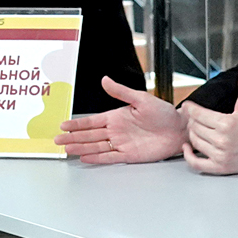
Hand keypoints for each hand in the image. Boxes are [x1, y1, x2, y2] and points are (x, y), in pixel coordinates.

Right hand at [56, 77, 184, 164]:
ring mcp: (122, 143)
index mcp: (117, 116)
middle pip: (90, 135)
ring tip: (67, 150)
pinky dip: (97, 158)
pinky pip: (110, 157)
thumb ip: (121, 92)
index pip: (92, 121)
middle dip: (73, 137)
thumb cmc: (164, 113)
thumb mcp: (141, 99)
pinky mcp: (130, 155)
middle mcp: (117, 130)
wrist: (179, 129)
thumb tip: (105, 80)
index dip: (77, 123)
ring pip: (96, 146)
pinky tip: (86, 158)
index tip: (63, 125)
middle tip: (57, 140)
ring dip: (81, 148)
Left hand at [179, 70, 237, 174]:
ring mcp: (221, 155)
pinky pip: (197, 164)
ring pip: (195, 142)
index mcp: (227, 123)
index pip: (198, 114)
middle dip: (193, 121)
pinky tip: (188, 148)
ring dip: (192, 135)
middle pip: (195, 128)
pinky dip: (188, 156)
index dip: (191, 109)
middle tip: (195, 118)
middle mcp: (223, 140)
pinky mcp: (220, 167)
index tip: (187, 106)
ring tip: (197, 129)